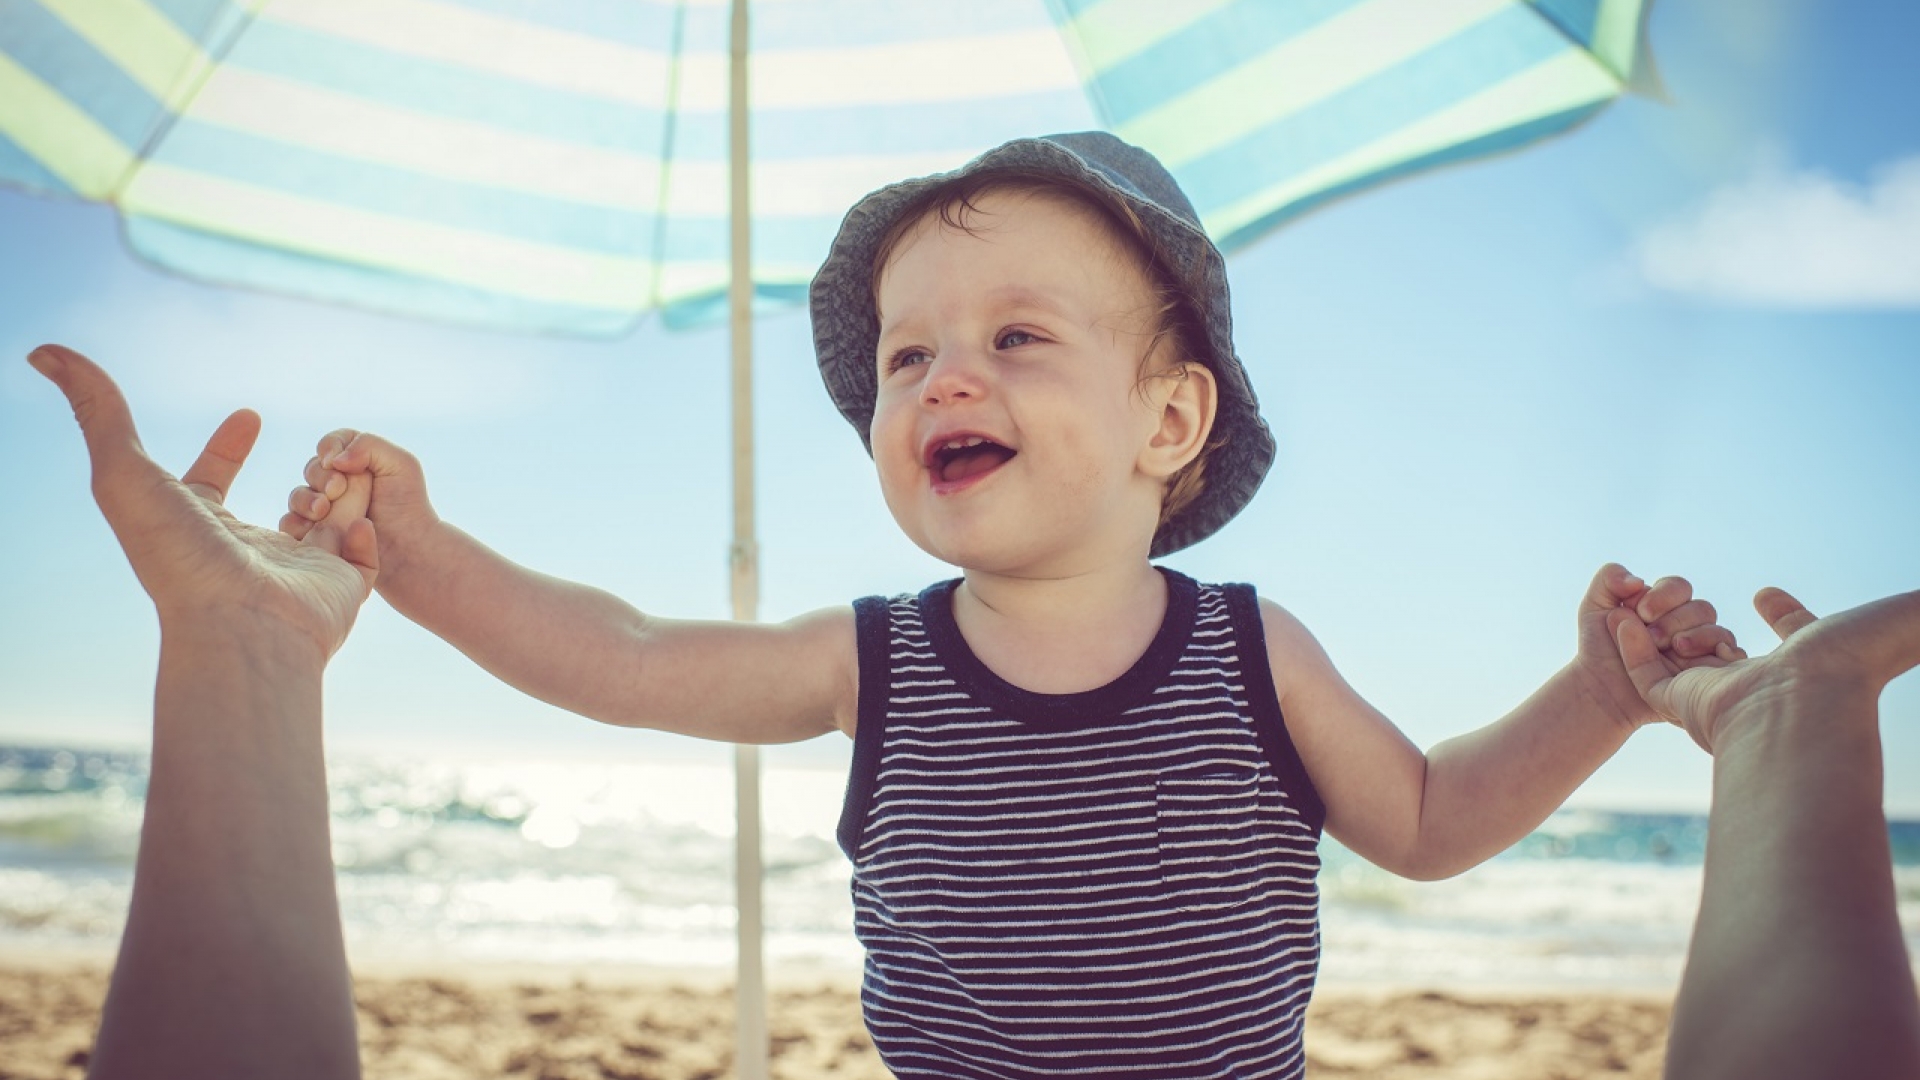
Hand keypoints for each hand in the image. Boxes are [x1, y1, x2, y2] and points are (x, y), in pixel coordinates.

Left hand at [29, 345, 376, 659]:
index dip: (226, 447)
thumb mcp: (125, 474)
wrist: (241, 626)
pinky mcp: (342, 589)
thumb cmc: (180, 556)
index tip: (248, 415)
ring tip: (346, 472)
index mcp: (200, 528)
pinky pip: (366, 556)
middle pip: (279, 498)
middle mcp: (248, 551)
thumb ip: (99, 412)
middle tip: (324, 449)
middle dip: (306, 470)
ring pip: (330, 519)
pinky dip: (366, 533)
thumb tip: (43, 352)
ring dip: (341, 491)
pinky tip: (357, 521)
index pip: (210, 480)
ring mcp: (299, 571)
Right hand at [281, 428, 436, 575]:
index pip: (331, 443)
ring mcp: (324, 510)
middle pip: (312, 469)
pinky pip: (291, 525)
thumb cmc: (408, 506)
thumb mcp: (401, 464)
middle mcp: (337, 484)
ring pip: (298, 497)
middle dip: (320, 476)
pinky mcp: (314, 535)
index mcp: (357, 462)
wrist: (408, 550)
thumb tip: (332, 459)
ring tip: (323, 510)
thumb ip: (368, 445)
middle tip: (337, 490)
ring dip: (306, 500)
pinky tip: (313, 527)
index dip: (330, 447)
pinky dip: (297, 523)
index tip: (338, 463)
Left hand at [1575, 563, 1740, 729]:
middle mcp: (1686, 626)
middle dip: (1676, 620)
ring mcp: (1700, 651)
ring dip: (1696, 637)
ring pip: (1719, 632)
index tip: (1640, 611)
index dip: (1664, 595)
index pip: (1679, 588)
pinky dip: (1719, 654)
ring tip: (1672, 650)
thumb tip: (1638, 580)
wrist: (1602, 693)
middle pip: (1702, 609)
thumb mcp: (1594, 607)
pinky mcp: (1709, 675)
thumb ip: (1609, 578)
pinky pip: (1732, 659)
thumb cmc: (1599, 650)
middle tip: (1653, 638)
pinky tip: (1693, 660)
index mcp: (1664, 607)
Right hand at [1617, 586, 1919, 751]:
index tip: (1767, 596)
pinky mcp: (1680, 703)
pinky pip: (1646, 673)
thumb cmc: (1851, 667)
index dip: (1784, 615)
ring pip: (1682, 661)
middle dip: (1708, 628)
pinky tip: (1624, 621)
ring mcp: (1720, 699)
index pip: (1796, 637)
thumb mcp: (1898, 624)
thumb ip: (1919, 611)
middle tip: (1691, 598)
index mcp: (1812, 671)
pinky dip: (1631, 648)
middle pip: (1730, 653)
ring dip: (1664, 631)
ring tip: (1646, 602)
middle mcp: (1765, 690)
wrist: (1803, 705)